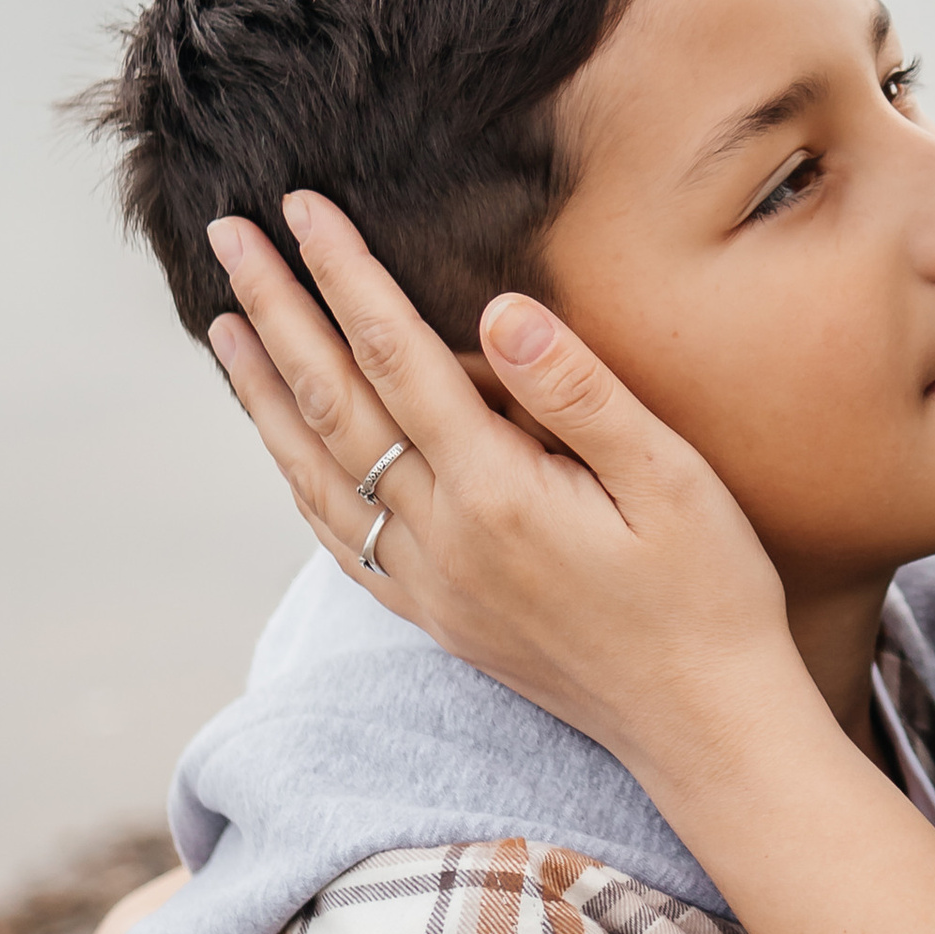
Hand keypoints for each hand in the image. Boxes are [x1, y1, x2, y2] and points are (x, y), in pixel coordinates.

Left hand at [202, 197, 806, 785]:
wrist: (703, 724)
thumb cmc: (708, 592)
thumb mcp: (672, 478)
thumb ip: (580, 393)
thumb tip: (499, 311)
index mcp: (497, 493)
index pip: (397, 356)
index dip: (346, 275)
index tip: (302, 209)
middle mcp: (443, 539)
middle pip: (334, 405)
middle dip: (277, 313)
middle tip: (229, 237)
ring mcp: (431, 585)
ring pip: (317, 472)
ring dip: (265, 394)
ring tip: (226, 327)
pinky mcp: (437, 617)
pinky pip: (340, 539)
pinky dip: (297, 479)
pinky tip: (283, 446)